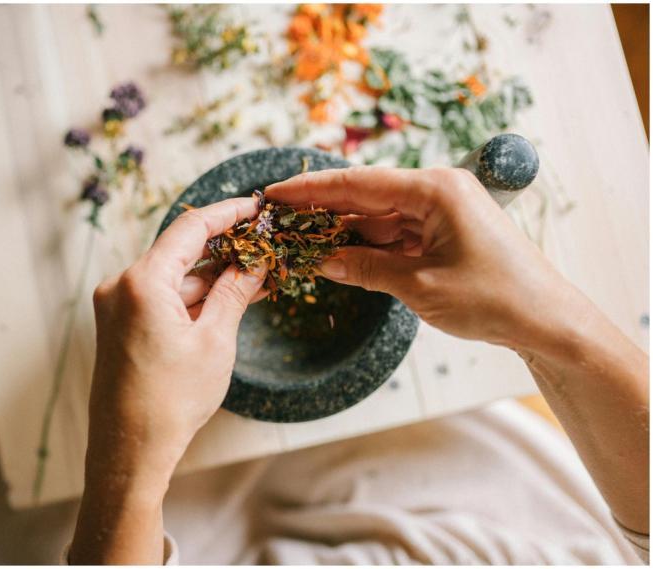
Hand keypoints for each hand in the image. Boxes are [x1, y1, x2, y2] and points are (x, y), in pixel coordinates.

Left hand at [71, 197, 264, 563]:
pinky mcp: (119, 326)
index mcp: (141, 282)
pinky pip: (161, 299)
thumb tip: (256, 262)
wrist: (130, 451)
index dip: (227, 213)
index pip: (190, 228)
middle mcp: (121, 286)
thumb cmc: (171, 400)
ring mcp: (116, 307)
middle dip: (224, 252)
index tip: (254, 206)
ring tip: (255, 281)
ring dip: (211, 280)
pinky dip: (192, 300)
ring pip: (173, 279)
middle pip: (180, 253)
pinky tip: (225, 303)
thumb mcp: (215, 340)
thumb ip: (234, 292)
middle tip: (264, 249)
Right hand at [267, 166, 648, 533]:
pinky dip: (369, 245)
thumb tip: (320, 260)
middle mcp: (438, 191)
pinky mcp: (445, 231)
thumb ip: (366, 269)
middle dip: (324, 209)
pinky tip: (340, 254)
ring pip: (379, 216)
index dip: (312, 190)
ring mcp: (443, 211)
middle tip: (280, 217)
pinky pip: (397, 233)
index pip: (360, 183)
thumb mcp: (420, 287)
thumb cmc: (493, 299)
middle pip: (367, 195)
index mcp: (436, 189)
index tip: (276, 192)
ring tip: (302, 240)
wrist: (546, 321)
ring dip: (345, 230)